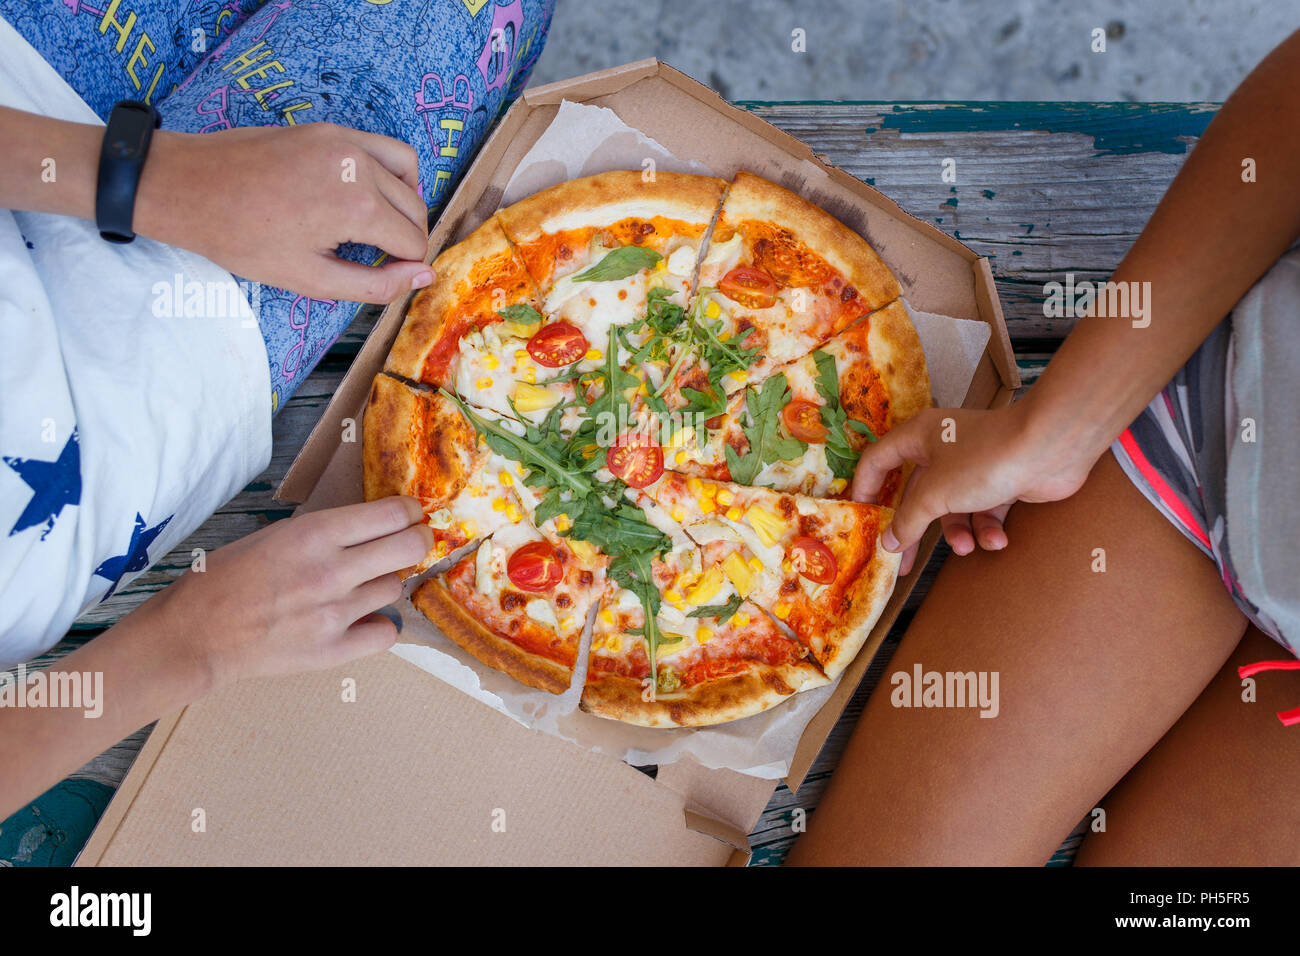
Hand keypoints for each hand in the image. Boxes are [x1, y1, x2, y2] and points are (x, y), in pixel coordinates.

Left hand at [135, 123, 433, 301]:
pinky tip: (370, 194)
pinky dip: (391, 173)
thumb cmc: (242, 238)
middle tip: (377, 258)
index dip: (403, 266)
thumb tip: (424, 276)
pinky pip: (385, 148)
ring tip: (380, 227)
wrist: (190, 187)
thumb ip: (376, 284)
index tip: (378, 273)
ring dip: (405, 204)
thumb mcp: (311, 279)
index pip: (413, 241)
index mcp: (357, 207)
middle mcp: (360, 167)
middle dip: (406, 238)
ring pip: (409, 174)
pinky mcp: (331, 130)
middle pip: (416, 208)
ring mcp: (346, 141)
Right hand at [154, 496, 432, 688]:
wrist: (195, 634)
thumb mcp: (276, 535)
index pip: (392, 514)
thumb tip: (372, 526)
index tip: (410, 513)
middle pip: (410, 548)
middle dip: (418, 539)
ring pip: (395, 588)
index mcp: (315, 534)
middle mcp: (332, 571)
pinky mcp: (333, 650)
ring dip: (384, 582)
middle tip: (414, 540)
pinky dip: (379, 626)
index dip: (409, 511)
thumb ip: (325, 532)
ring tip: (358, 585)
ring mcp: (336, 613)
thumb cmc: (226, 578)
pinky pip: (386, 633)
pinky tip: (362, 620)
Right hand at [851, 404, 1100, 575]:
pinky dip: (988, 528)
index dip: (866, 487)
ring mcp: (974, 465)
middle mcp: (943, 448)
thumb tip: (888, 542)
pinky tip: (997, 540)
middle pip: (917, 495)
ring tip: (967, 547)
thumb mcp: (935, 494)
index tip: (861, 517)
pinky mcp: (1002, 480)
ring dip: (960, 532)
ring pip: (953, 508)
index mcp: (918, 437)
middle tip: (903, 564)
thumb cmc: (983, 459)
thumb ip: (908, 520)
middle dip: (915, 529)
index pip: (879, 460)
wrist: (1051, 447)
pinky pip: (984, 510)